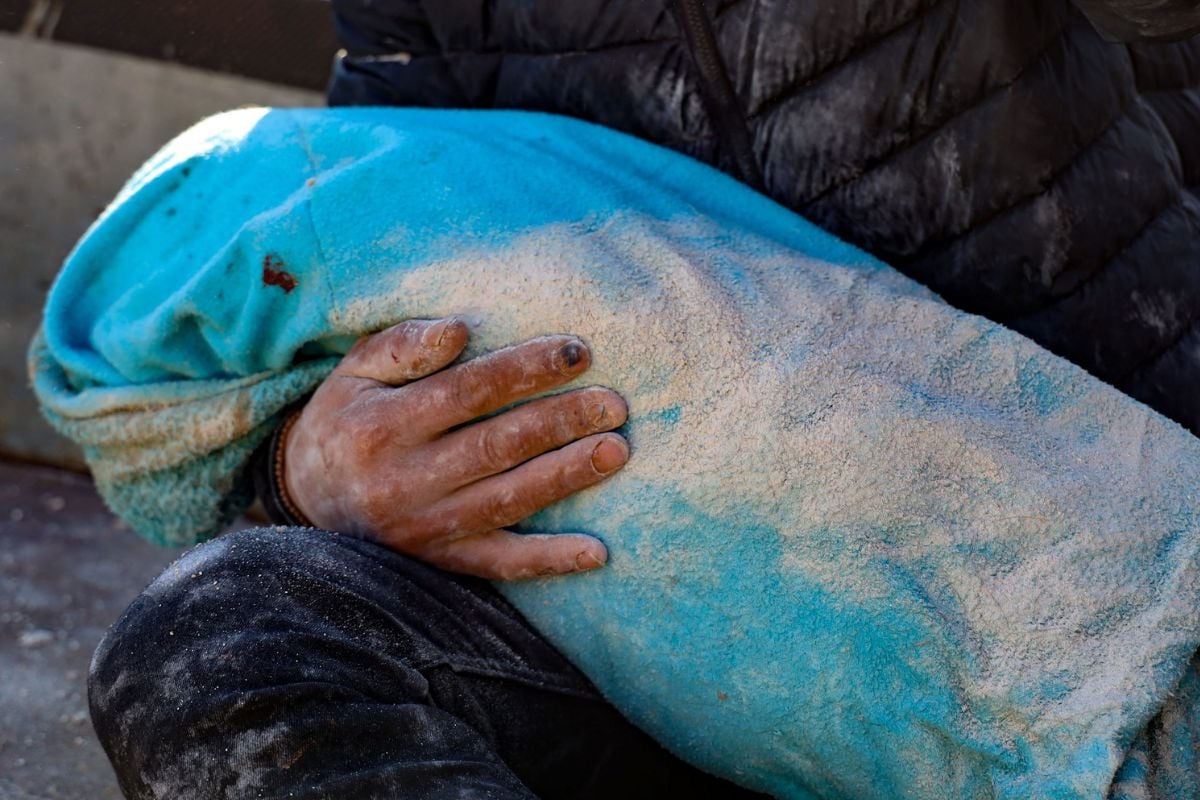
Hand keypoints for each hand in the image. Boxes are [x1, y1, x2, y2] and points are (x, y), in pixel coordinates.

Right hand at [283, 317, 628, 579]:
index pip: (469, 390)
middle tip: (614, 403)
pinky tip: (596, 552)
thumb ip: (404, 346)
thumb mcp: (354, 372)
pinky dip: (549, 561)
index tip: (578, 351)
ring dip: (565, 477)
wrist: (301, 500)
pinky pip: (500, 565)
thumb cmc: (344, 421)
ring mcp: (425, 528)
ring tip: (615, 451)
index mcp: (384, 425)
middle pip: (496, 445)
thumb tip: (460, 329)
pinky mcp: (441, 562)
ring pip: (506, 501)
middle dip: (560, 422)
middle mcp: (404, 480)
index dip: (526, 369)